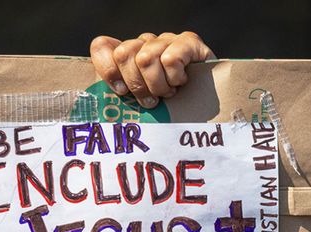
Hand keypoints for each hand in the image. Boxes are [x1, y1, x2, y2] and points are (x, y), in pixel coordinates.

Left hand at [90, 32, 214, 108]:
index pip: (102, 46)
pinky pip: (170, 58)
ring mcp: (167, 40)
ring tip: (169, 94)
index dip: (107, 69)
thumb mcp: (139, 108)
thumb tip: (99, 106)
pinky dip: (175, 77)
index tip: (121, 92)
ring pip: (146, 58)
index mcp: (130, 55)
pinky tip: (183, 83)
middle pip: (124, 54)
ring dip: (158, 85)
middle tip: (152, 101)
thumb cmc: (171, 113)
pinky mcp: (189, 42)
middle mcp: (146, 43)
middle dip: (137, 85)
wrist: (211, 112)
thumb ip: (119, 100)